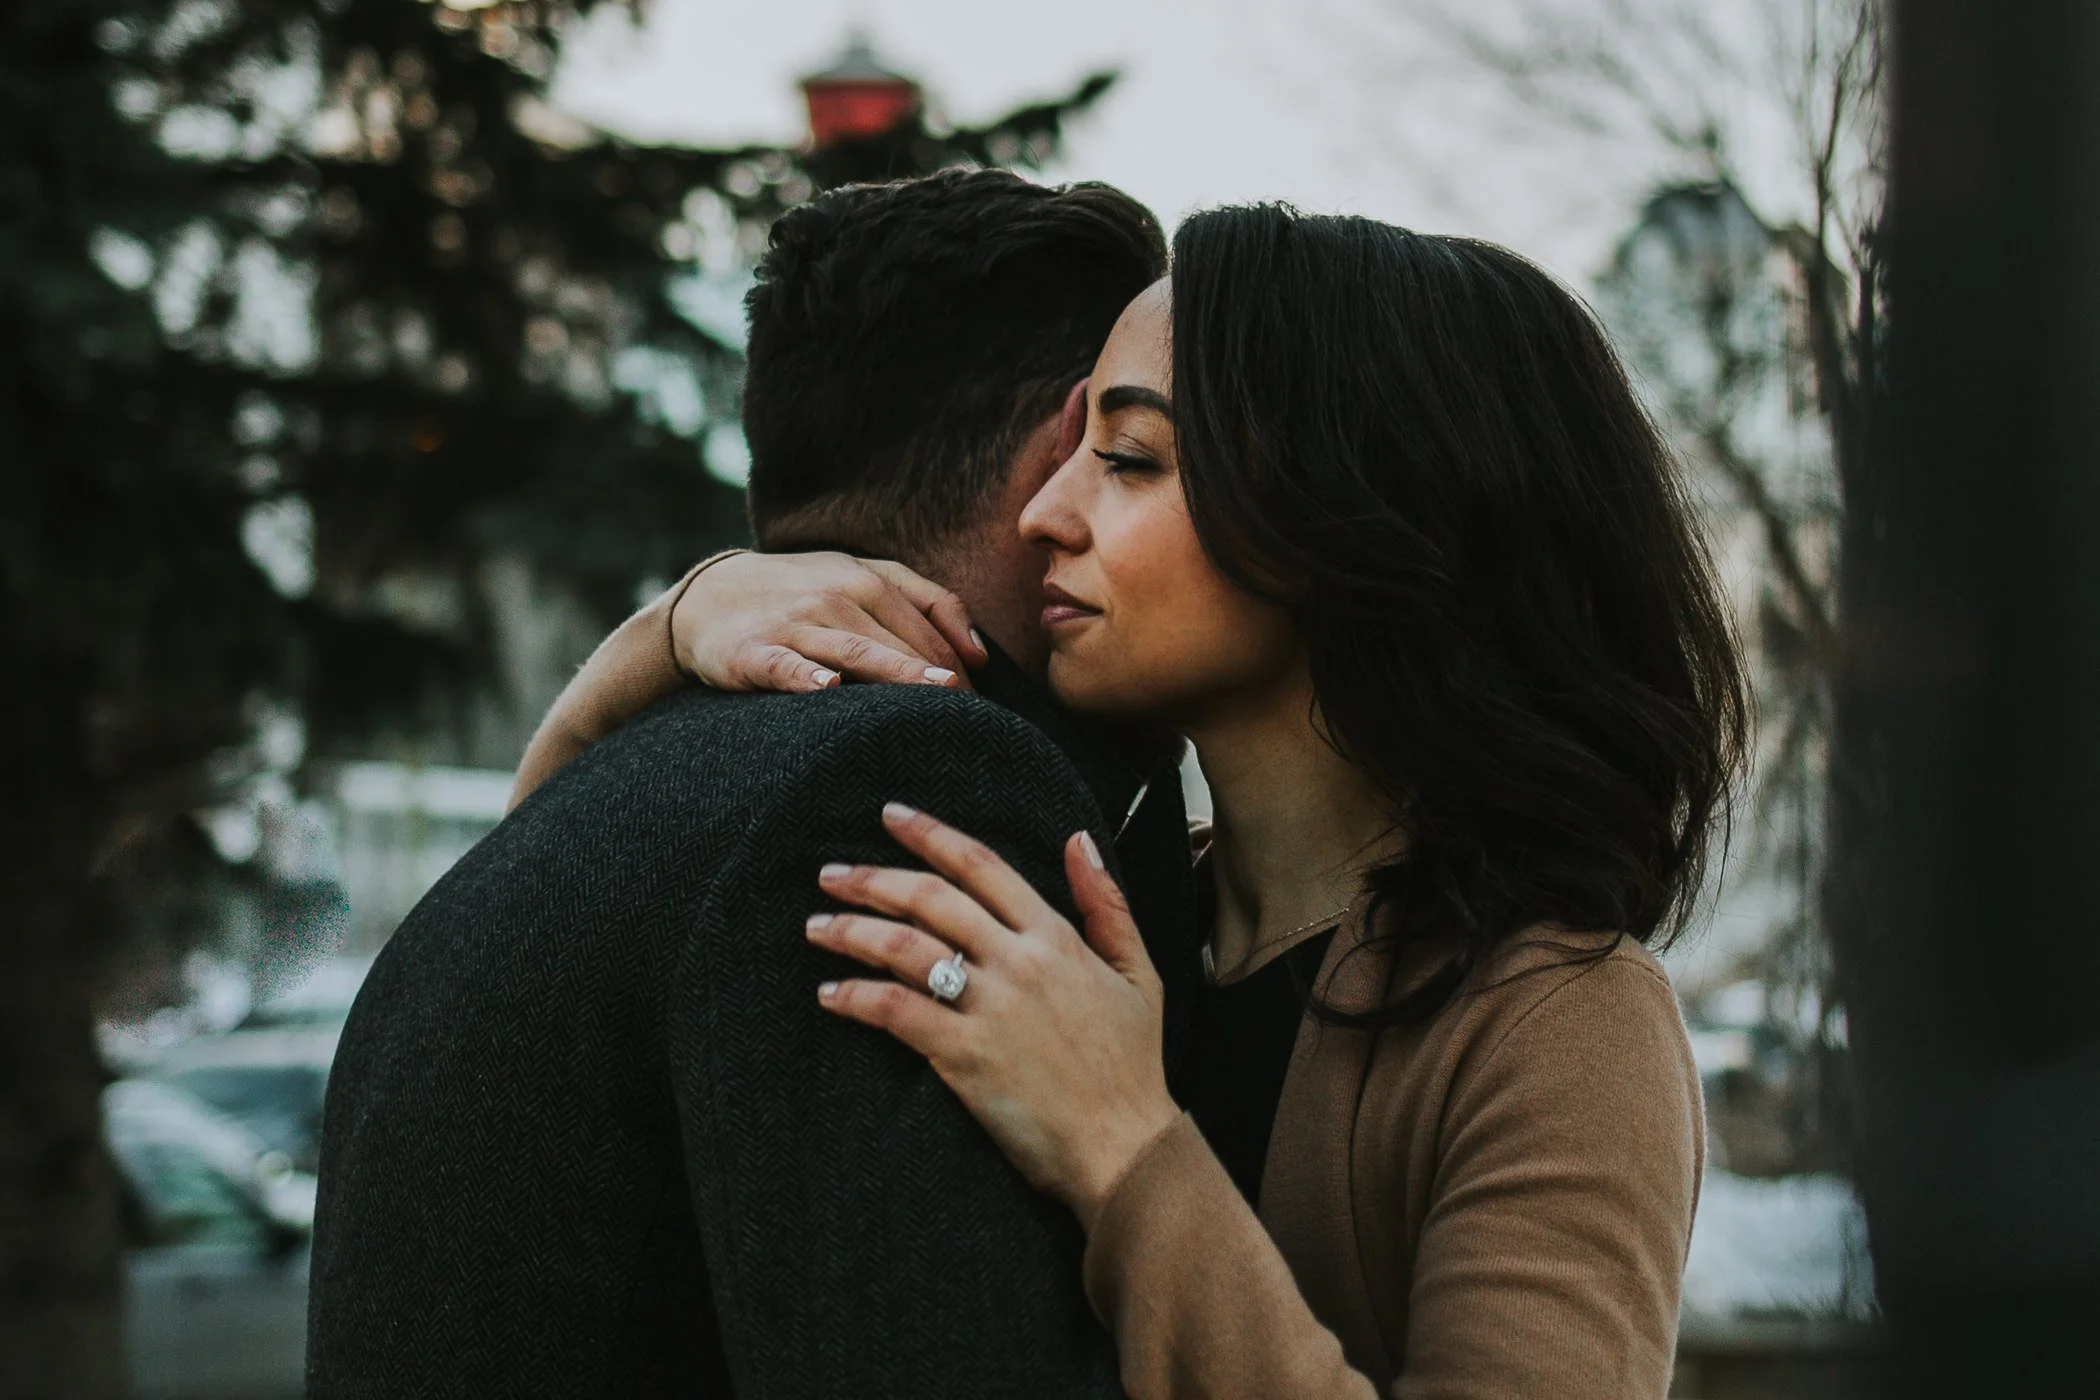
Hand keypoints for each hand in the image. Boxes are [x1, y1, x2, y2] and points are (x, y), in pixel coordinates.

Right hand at [674, 552, 988, 692]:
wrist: (709, 596)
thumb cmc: (803, 593)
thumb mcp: (862, 577)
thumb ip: (928, 601)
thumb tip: (981, 652)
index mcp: (867, 579)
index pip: (928, 625)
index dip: (959, 663)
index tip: (981, 703)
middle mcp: (835, 596)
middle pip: (900, 640)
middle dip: (940, 679)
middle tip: (973, 719)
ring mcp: (794, 623)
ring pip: (855, 649)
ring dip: (896, 670)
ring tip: (935, 692)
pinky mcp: (753, 652)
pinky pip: (785, 665)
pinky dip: (805, 675)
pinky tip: (829, 687)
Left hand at [808, 804, 1181, 1231]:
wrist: (1124, 1145)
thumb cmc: (1132, 1065)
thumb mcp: (1137, 972)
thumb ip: (1106, 903)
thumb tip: (1079, 839)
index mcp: (1055, 936)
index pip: (980, 865)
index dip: (930, 834)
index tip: (891, 816)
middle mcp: (1018, 961)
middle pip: (930, 898)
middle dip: (873, 879)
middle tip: (831, 874)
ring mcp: (990, 1007)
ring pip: (904, 948)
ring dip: (852, 932)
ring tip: (817, 926)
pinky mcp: (965, 1055)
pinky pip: (897, 1012)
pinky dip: (857, 998)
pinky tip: (831, 996)